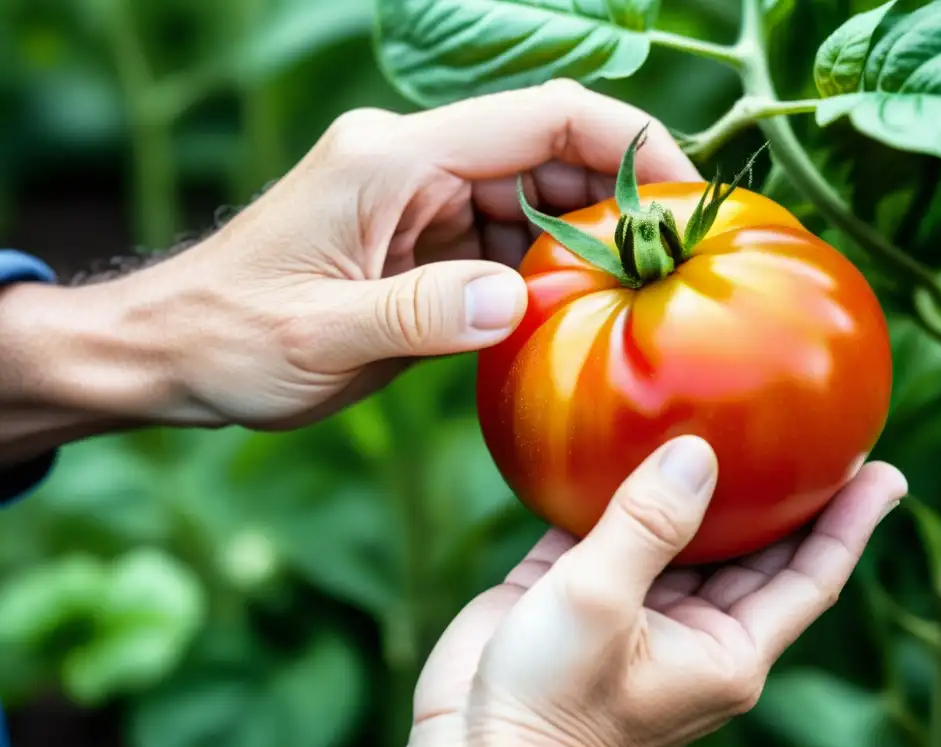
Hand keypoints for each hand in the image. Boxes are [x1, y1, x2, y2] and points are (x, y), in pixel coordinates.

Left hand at [0, 80, 697, 456]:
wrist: (170, 351)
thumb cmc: (230, 338)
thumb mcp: (321, 336)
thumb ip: (420, 315)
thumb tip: (517, 300)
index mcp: (393, 159)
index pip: (542, 119)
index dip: (630, 142)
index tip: (688, 196)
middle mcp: (411, 164)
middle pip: (546, 157)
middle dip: (617, 204)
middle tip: (674, 269)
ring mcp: (414, 201)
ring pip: (529, 204)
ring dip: (579, 247)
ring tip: (630, 300)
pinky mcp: (412, 242)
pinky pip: (497, 245)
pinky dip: (536, 275)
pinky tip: (562, 317)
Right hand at [405, 437, 906, 746]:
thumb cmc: (549, 705)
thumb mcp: (602, 606)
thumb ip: (649, 524)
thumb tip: (697, 452)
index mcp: (722, 648)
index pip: (809, 576)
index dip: (849, 524)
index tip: (885, 473)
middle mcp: (690, 626)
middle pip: (755, 548)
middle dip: (785, 494)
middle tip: (811, 429)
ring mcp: (635, 606)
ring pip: (683, 531)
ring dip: (701, 483)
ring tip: (726, 418)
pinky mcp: (579, 588)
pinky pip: (611, 525)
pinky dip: (618, 486)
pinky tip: (621, 440)